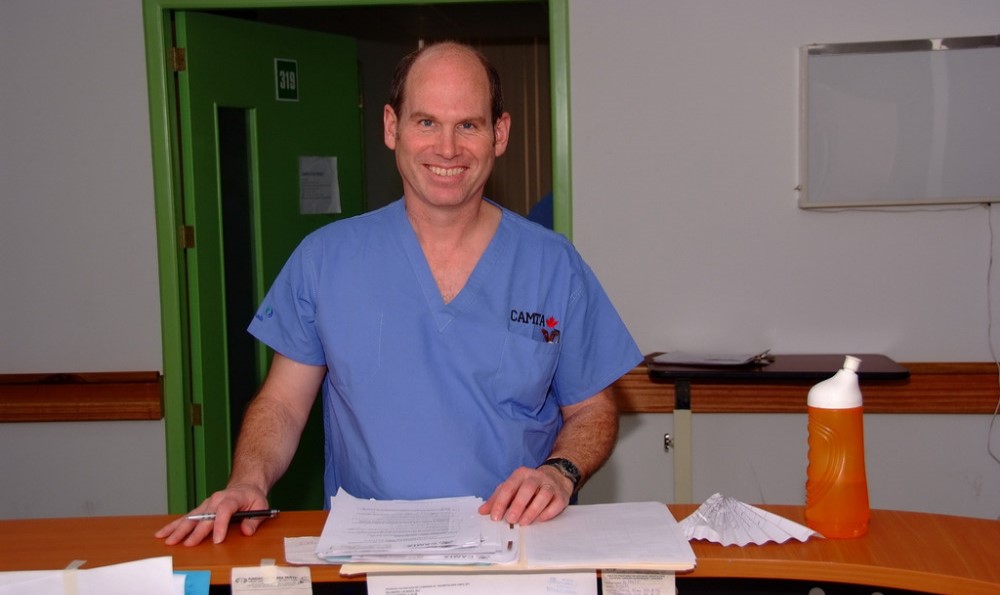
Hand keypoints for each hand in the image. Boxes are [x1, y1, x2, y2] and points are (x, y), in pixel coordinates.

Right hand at [154, 483, 268, 545]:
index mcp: (232, 498)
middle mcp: (216, 500)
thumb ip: (254, 520)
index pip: (224, 510)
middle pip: (204, 516)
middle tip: (187, 544)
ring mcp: (207, 504)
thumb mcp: (261, 506)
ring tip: (168, 540)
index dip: (220, 525)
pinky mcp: (201, 509)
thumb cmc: (253, 498)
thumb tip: (247, 531)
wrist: (245, 486)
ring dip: (179, 529)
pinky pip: (187, 517)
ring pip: (191, 517)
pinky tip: (163, 533)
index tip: (217, 540)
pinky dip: (174, 526)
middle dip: (195, 532)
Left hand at [478, 465, 572, 525]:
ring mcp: (550, 485)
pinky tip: (540, 519)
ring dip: (533, 510)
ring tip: (524, 522)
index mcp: (521, 474)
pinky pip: (556, 503)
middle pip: (527, 488)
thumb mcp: (511, 488)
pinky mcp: (561, 495)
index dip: (501, 502)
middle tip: (510, 519)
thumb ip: (497, 499)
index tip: (495, 517)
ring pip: (543, 495)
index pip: (509, 486)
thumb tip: (482, 511)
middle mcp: (536, 477)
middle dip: (518, 505)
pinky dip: (548, 512)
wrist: (556, 477)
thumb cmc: (528, 486)